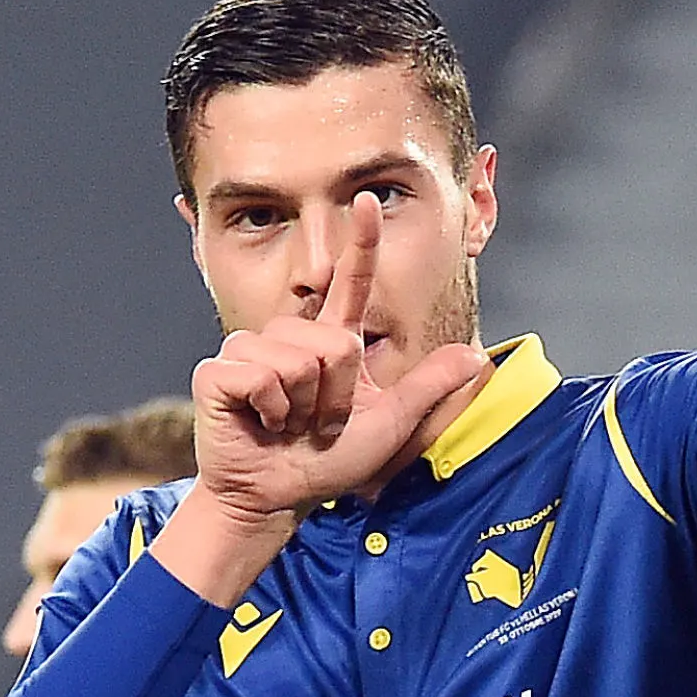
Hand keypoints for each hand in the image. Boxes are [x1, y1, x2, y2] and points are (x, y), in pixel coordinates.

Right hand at [154, 194, 487, 604]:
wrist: (274, 497)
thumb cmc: (326, 462)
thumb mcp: (390, 426)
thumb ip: (428, 389)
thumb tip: (477, 357)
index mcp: (331, 341)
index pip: (349, 283)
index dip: (360, 243)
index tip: (366, 200)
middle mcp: (290, 337)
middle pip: (334, 342)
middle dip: (335, 394)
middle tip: (316, 421)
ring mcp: (251, 350)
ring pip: (298, 360)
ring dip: (302, 406)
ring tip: (287, 421)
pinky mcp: (219, 371)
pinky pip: (259, 377)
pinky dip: (269, 409)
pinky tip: (259, 421)